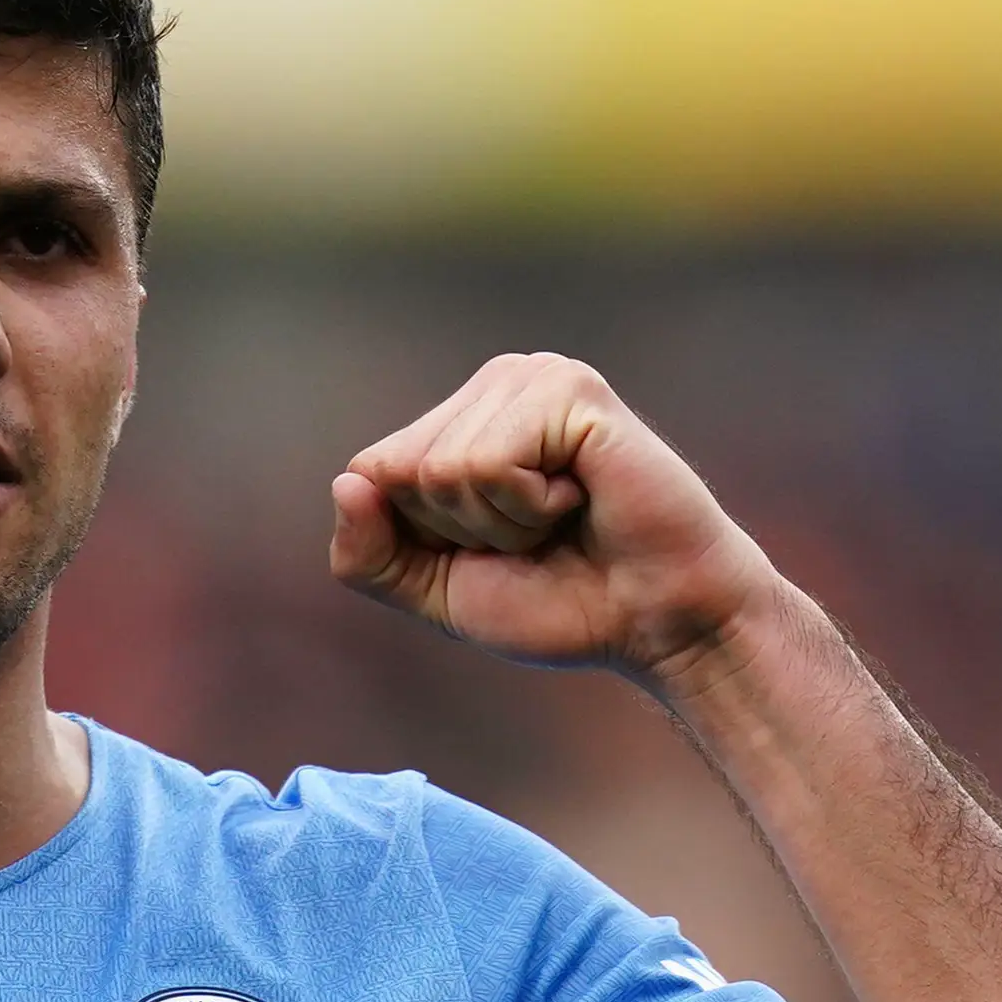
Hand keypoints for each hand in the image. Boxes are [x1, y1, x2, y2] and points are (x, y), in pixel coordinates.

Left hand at [329, 352, 780, 682]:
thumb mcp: (436, 592)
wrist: (656, 624)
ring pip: (441, 469)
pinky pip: (489, 464)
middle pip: (399, 471)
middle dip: (460, 530)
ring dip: (501, 522)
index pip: (370, 474)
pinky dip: (530, 507)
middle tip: (538, 535)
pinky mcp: (570, 388)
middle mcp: (494, 384)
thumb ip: (369, 555)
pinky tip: (582, 497)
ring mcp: (533, 376)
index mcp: (458, 419)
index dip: (421, 538)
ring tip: (562, 517)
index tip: (495, 550)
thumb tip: (345, 483)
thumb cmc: (560, 603)